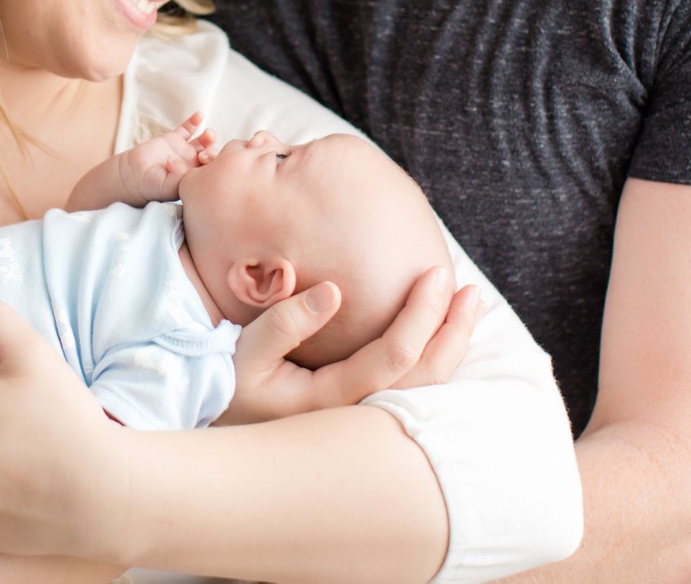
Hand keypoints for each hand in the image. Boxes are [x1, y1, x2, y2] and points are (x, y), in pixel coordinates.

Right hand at [118, 112, 215, 202]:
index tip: (205, 162)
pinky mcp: (174, 139)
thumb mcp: (169, 186)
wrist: (134, 176)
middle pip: (210, 154)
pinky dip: (193, 121)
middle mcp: (193, 162)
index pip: (212, 169)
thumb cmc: (153, 186)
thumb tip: (181, 162)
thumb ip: (179, 175)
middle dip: (212, 152)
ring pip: (202, 141)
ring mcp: (184, 149)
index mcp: (195, 176)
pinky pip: (187, 129)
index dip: (215, 164)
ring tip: (208, 134)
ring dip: (209, 136)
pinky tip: (199, 115)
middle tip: (203, 155)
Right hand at [216, 266, 478, 424]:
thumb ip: (286, 322)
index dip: (422, 314)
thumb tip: (334, 292)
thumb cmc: (231, 381)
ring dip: (451, 344)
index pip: (395, 356)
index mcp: (332, 398)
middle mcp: (356, 412)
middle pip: (425, 377)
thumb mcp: (248, 351)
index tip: (434, 273)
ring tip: (467, 305)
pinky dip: (434, 356)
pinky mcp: (361, 408)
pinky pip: (412, 385)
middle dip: (452, 330)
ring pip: (425, 386)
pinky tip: (441, 329)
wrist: (223, 418)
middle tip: (468, 289)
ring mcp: (361, 414)